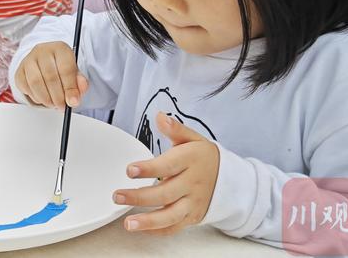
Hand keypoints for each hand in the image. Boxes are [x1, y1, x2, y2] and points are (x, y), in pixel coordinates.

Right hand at [14, 42, 88, 108]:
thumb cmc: (61, 68)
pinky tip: (43, 97)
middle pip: (50, 77)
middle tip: (62, 106)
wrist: (44, 62)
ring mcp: (28, 60)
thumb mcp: (75, 73)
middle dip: (58, 96)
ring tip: (53, 104)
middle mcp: (42, 50)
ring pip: (36, 82)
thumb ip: (79, 84)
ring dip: (46, 98)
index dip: (70, 88)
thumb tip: (74, 99)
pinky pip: (26, 87)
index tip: (73, 102)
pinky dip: (36, 97)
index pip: (66, 69)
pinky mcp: (19, 71)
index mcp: (60, 48)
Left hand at [113, 112, 219, 235]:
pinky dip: (158, 231)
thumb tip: (160, 116)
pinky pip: (175, 227)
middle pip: (164, 193)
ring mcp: (193, 203)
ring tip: (127, 223)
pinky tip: (140, 229)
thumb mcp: (193, 138)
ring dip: (147, 221)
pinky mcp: (192, 217)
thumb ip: (175, 129)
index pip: (168, 165)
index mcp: (190, 161)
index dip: (148, 169)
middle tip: (117, 196)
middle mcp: (192, 184)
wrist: (230, 178)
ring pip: (170, 215)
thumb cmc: (204, 156)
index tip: (129, 170)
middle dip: (139, 197)